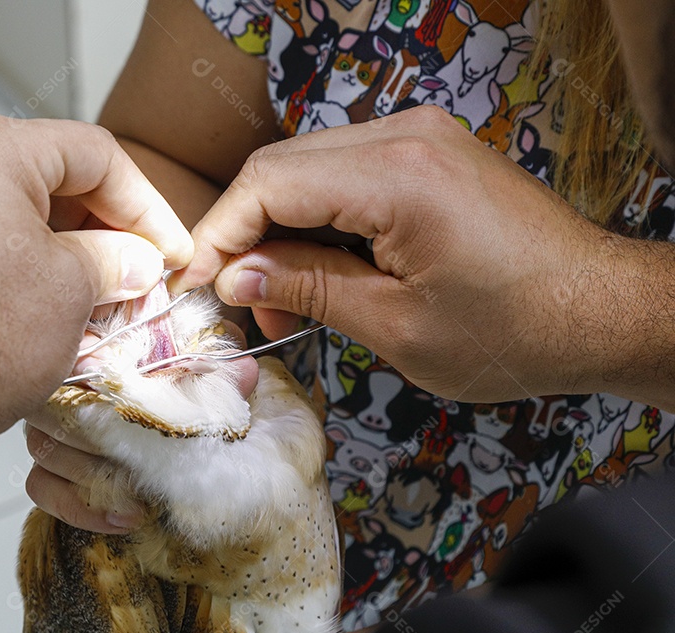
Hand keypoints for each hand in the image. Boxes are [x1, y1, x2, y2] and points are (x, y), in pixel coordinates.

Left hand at [0, 112, 191, 468]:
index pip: (92, 154)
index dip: (145, 205)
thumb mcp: (71, 294)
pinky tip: (16, 306)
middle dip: (92, 225)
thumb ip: (114, 261)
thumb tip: (130, 259)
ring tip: (79, 297)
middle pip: (36, 173)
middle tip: (129, 273)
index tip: (165, 249)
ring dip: (43, 244)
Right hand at [23, 318, 257, 532]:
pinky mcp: (46, 469)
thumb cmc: (184, 397)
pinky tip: (124, 516)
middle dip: (103, 440)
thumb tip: (245, 371)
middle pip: (56, 408)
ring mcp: (48, 427)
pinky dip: (81, 506)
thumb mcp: (206, 384)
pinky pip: (42, 488)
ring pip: (47, 450)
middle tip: (143, 457)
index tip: (136, 405)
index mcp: (97, 352)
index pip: (77, 359)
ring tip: (141, 493)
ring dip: (96, 477)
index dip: (103, 383)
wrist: (174, 433)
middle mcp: (62, 386)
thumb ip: (219, 378)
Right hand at [171, 105, 674, 404]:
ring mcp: (419, 138)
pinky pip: (343, 174)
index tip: (199, 286)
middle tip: (239, 302)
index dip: (220, 234)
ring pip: (305, 168)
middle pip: (279, 166)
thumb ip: (308, 288)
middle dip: (244, 234)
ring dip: (278, 229)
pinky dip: (316, 220)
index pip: (268, 182)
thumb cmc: (515, 330)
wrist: (600, 311)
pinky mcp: (427, 153)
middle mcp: (406, 137)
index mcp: (398, 176)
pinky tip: (316, 272)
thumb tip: (237, 277)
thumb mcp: (398, 326)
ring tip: (280, 300)